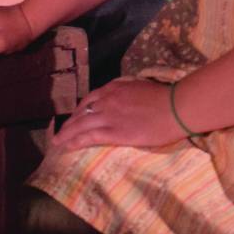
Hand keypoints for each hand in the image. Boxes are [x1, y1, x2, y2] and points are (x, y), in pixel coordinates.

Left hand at [49, 78, 184, 152]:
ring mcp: (109, 116)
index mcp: (114, 88)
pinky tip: (67, 146)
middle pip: (81, 112)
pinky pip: (89, 137)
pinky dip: (75, 141)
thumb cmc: (165, 98)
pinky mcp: (115, 132)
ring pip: (81, 125)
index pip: (90, 99)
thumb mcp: (140, 87)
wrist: (176, 107)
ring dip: (66, 134)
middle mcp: (107, 100)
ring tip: (57, 142)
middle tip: (59, 132)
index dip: (79, 110)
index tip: (74, 116)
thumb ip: (126, 93)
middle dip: (69, 123)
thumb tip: (123, 100)